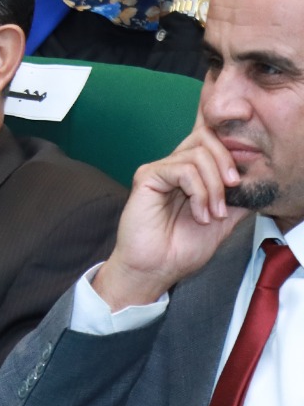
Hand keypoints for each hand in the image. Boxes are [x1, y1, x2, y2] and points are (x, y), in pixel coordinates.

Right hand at [92, 123, 245, 309]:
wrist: (157, 269)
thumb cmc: (182, 249)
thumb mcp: (225, 220)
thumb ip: (238, 197)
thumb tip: (257, 177)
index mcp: (191, 172)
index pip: (210, 138)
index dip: (228, 143)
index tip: (240, 175)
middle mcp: (174, 166)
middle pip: (207, 136)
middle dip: (227, 162)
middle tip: (233, 189)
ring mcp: (160, 170)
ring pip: (199, 154)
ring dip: (215, 187)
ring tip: (213, 214)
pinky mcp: (147, 176)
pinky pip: (184, 170)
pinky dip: (199, 193)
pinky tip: (199, 214)